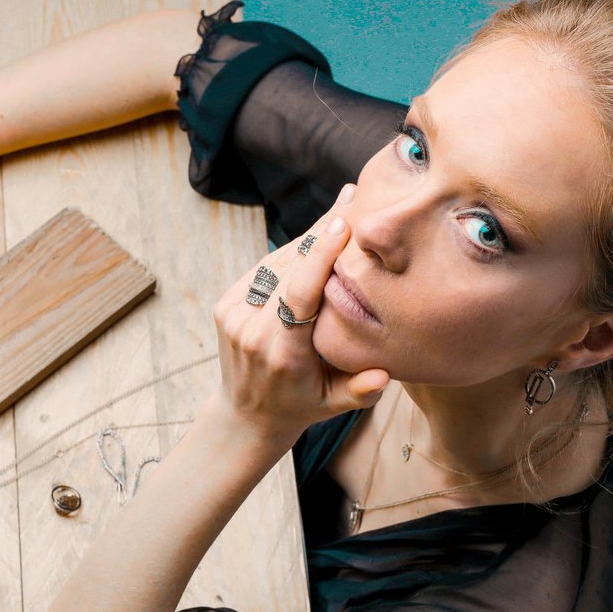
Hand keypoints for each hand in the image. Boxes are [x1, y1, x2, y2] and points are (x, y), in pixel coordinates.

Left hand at [209, 183, 390, 442]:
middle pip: (289, 268)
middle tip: (353, 197)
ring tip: (342, 209)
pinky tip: (317, 235)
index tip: (341, 224)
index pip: (298, 295)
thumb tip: (386, 374)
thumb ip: (360, 391)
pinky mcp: (226, 304)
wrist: (245, 414)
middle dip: (321, 233)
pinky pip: (264, 269)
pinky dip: (290, 253)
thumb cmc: (301, 406)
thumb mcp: (333, 406)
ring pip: (276, 263)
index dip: (318, 256)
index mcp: (280, 352)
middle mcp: (252, 330)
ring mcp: (234, 314)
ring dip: (308, 238)